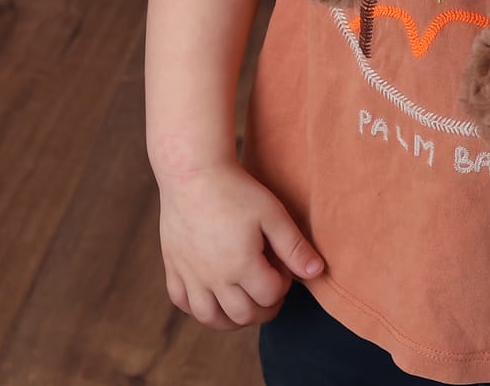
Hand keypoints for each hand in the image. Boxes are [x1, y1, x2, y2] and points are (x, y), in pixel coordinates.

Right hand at [157, 161, 322, 329]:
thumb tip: (316, 272)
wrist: (192, 171)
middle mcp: (213, 277)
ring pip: (210, 317)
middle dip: (264, 308)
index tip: (282, 266)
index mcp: (241, 265)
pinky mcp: (173, 265)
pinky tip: (212, 295)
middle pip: (243, 315)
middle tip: (270, 289)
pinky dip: (198, 307)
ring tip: (244, 301)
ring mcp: (190, 274)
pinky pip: (182, 302)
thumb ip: (294, 247)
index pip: (270, 296)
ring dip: (232, 318)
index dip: (283, 285)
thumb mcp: (272, 214)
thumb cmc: (235, 189)